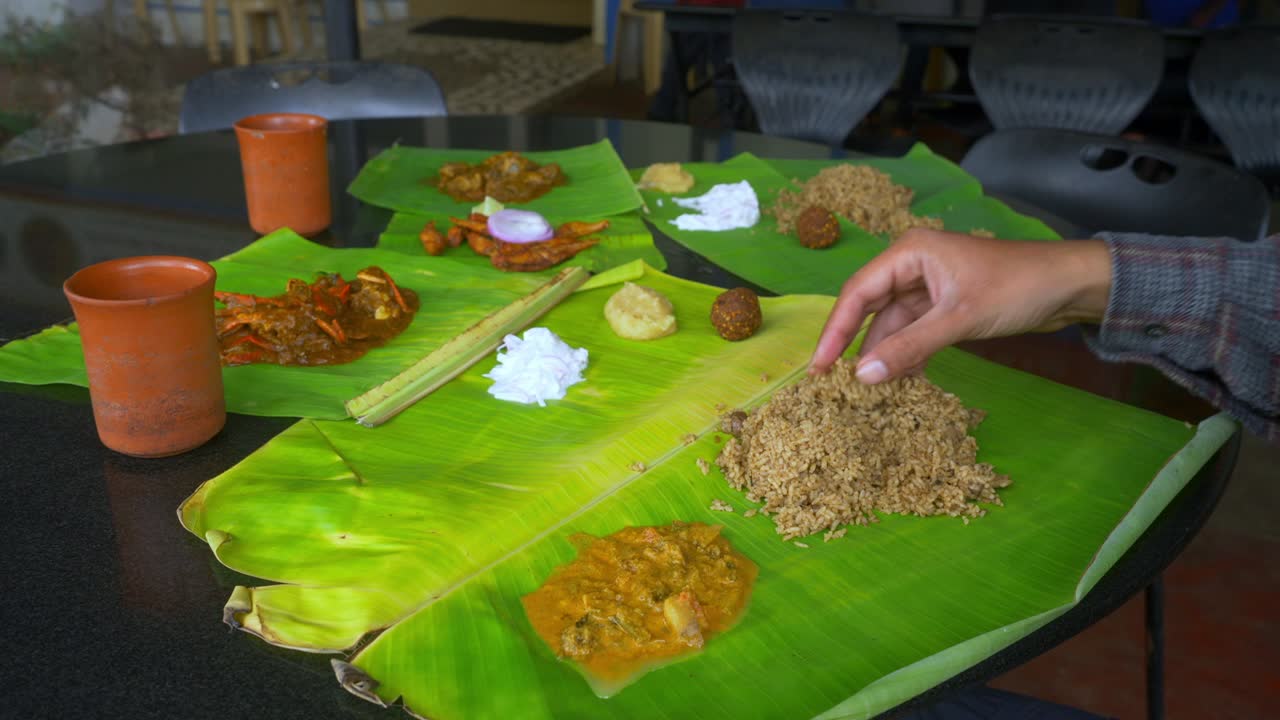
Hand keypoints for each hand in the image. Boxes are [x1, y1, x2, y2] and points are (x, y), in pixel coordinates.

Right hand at [809, 229, 1112, 383]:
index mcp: (909, 252)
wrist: (1071, 285)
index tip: (819, 367)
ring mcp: (928, 285)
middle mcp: (911, 264)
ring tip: (873, 390)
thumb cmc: (1017, 288)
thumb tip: (862, 378)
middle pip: (869, 308)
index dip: (835, 331)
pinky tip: (903, 379)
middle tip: (833, 383)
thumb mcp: (959, 319)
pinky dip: (908, 353)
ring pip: (892, 323)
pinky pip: (913, 331)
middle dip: (856, 345)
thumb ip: (909, 347)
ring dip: (885, 354)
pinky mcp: (944, 304)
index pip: (857, 293)